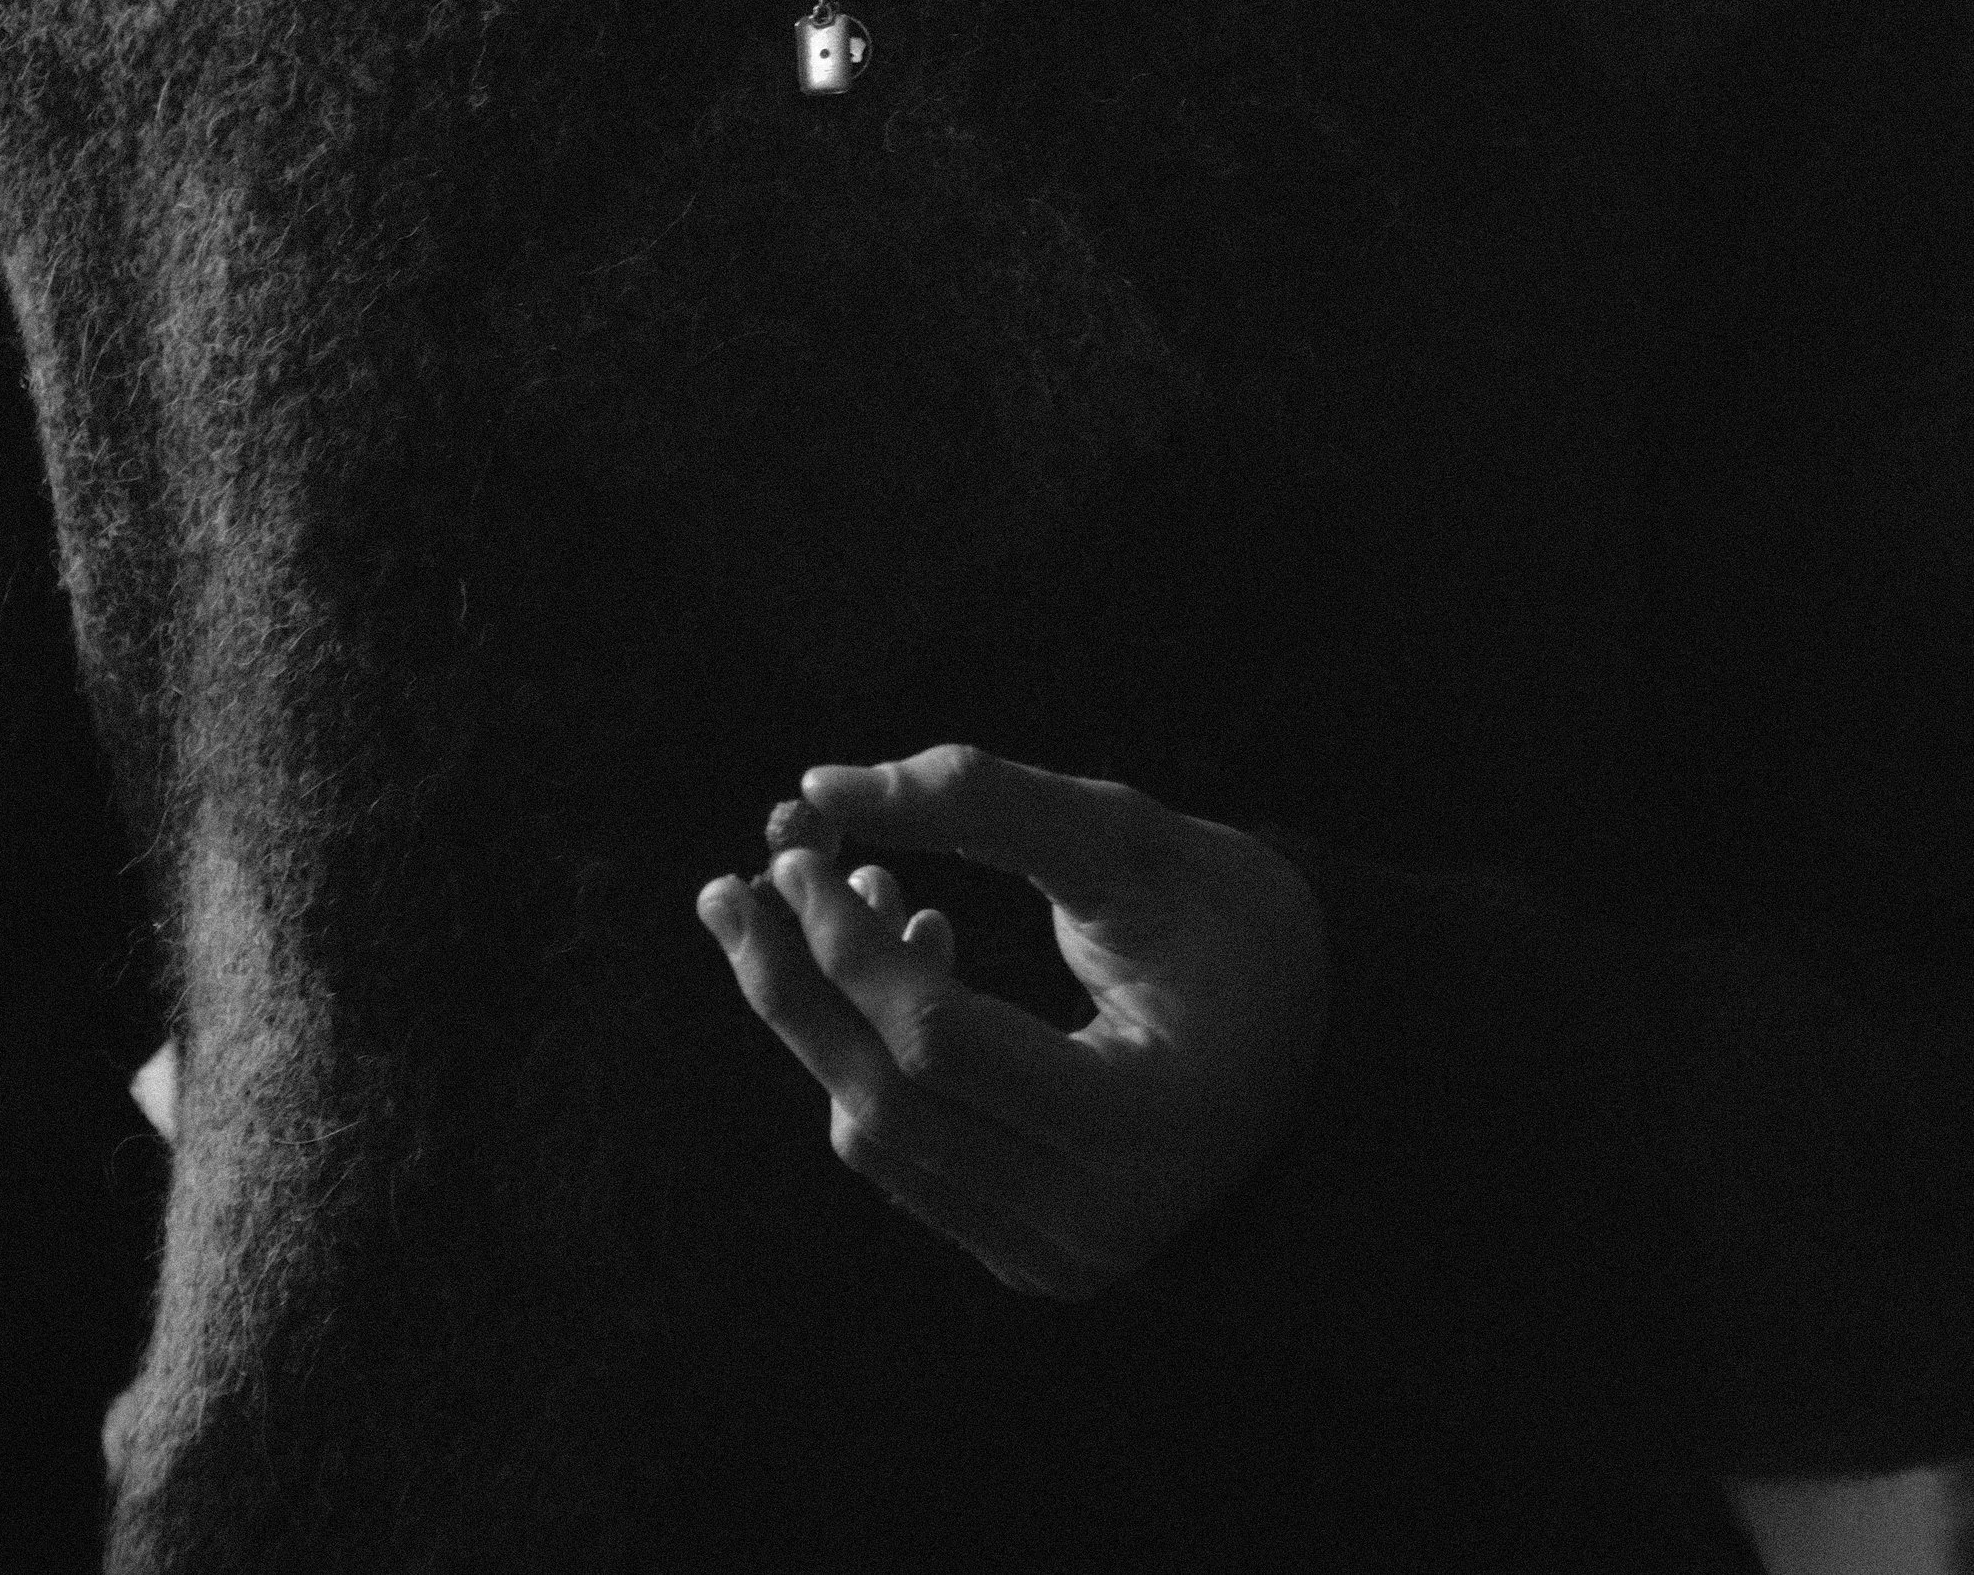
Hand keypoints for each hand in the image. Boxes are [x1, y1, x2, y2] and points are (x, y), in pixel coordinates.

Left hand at [695, 740, 1328, 1301]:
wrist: (1315, 1040)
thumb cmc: (1231, 920)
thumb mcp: (1130, 840)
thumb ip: (984, 800)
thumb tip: (820, 787)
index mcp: (1144, 1125)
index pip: (939, 1044)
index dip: (849, 942)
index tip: (795, 846)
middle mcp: (1098, 1223)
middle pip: (887, 1103)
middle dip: (794, 983)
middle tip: (729, 884)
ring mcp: (1061, 1257)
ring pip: (881, 1139)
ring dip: (825, 1016)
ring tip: (835, 893)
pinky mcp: (1030, 1257)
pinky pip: (910, 1160)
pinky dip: (871, 1058)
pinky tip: (900, 955)